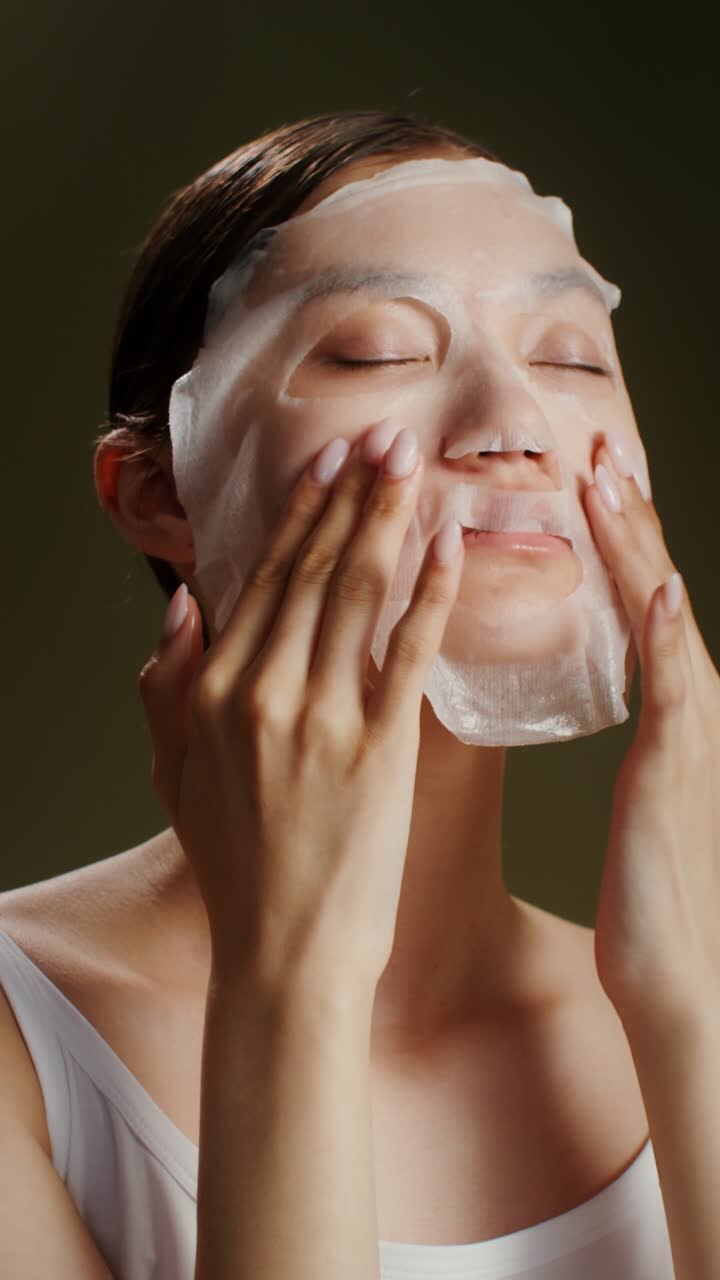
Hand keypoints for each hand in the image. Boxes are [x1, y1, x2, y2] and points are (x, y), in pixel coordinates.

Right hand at [138, 425, 463, 997]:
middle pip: (314, 571)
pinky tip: (449, 546)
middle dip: (351, 494)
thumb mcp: (171, 775)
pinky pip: (408, 654)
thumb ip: (164, 685)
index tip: (327, 462)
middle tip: (383, 435)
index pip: (263, 581)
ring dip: (387, 521)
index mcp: (214, 690)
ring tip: (411, 465)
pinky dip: (430, 595)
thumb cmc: (234, 865)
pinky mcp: (380, 750)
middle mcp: (264, 690)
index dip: (300, 515)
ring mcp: (323, 718)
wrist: (284, 953)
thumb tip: (182, 602)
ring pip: (358, 595)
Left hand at [585, 432, 719, 1032]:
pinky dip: (668, 639)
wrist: (685, 978)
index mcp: (672, 709)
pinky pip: (674, 694)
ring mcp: (692, 736)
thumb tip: (612, 692)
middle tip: (598, 445)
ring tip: (612, 480)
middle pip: (655, 590)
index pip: (641, 601)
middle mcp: (690, 708)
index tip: (591, 473)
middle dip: (627, 515)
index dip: (619, 534)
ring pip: (663, 621)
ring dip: (638, 548)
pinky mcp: (676, 774)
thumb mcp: (641, 797)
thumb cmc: (651, 894)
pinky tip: (657, 591)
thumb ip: (643, 737)